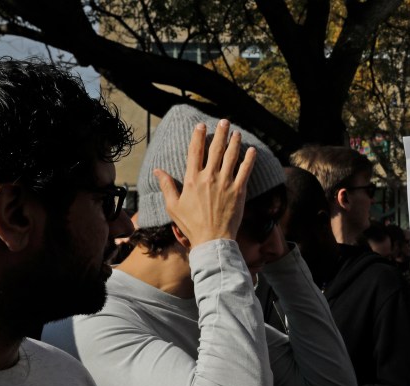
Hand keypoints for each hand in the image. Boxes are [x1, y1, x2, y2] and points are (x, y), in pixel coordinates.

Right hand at [154, 119, 256, 247]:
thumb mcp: (173, 206)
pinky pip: (245, 171)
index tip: (201, 126)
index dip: (198, 136)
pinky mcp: (239, 191)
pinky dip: (249, 159)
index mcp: (192, 179)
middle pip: (215, 149)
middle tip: (224, 122)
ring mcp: (226, 183)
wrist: (212, 239)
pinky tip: (252, 150)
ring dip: (234, 142)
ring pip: (231, 157)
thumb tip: (157, 171)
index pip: (195, 152)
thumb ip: (167, 186)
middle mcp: (209, 177)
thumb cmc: (191, 225)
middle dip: (220, 133)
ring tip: (237, 132)